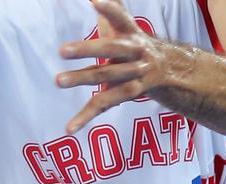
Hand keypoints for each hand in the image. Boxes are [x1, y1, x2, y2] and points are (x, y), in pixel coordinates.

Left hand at [56, 0, 180, 133]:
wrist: (167, 71)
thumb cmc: (134, 42)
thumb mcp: (125, 23)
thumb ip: (112, 7)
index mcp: (132, 33)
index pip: (120, 18)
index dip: (108, 9)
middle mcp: (135, 54)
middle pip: (111, 50)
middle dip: (87, 49)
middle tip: (62, 49)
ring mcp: (132, 76)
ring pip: (106, 77)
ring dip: (82, 79)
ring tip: (58, 80)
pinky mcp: (125, 95)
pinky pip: (103, 105)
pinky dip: (85, 117)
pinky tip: (69, 129)